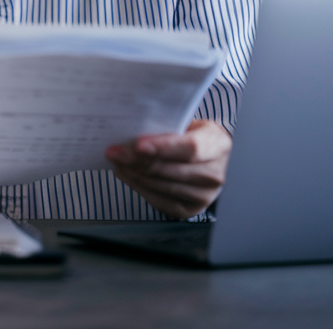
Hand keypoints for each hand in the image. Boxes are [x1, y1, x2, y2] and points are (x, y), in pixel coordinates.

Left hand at [106, 119, 231, 218]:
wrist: (213, 161)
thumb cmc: (195, 137)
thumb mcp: (189, 124)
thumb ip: (168, 125)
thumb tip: (133, 125)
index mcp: (218, 145)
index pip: (190, 148)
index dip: (163, 147)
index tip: (138, 145)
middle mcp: (215, 174)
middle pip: (171, 170)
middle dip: (137, 161)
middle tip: (114, 152)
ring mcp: (204, 195)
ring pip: (162, 186)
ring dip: (134, 173)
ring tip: (116, 161)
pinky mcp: (189, 209)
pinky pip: (158, 200)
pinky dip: (138, 186)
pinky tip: (125, 173)